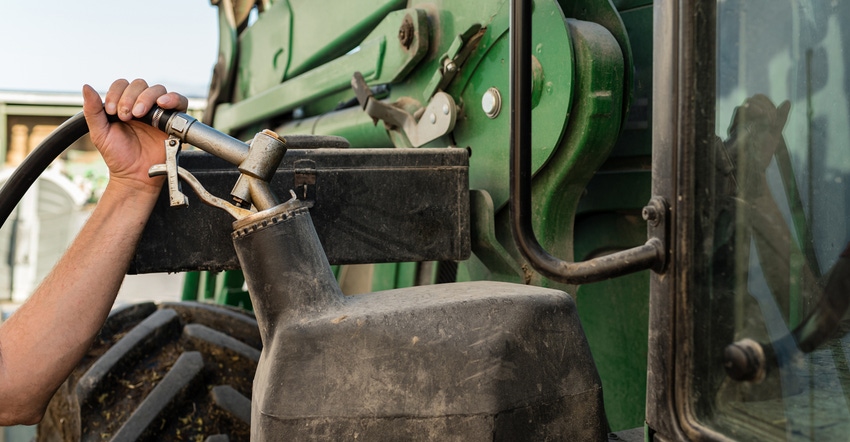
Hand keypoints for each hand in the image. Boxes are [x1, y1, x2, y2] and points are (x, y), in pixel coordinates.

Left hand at [82, 79, 187, 194]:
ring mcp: (159, 112)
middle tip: (125, 116)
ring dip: (147, 98)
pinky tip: (162, 104)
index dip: (116, 93)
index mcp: (124, 104)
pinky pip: (179, 101)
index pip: (122, 85)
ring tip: (140, 114)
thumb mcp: (99, 132)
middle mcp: (142, 105)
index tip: (111, 111)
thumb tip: (86, 87)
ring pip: (157, 90)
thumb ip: (92, 110)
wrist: (135, 175)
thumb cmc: (118, 156)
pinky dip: (172, 99)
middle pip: (140, 84)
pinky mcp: (173, 120)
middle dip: (130, 97)